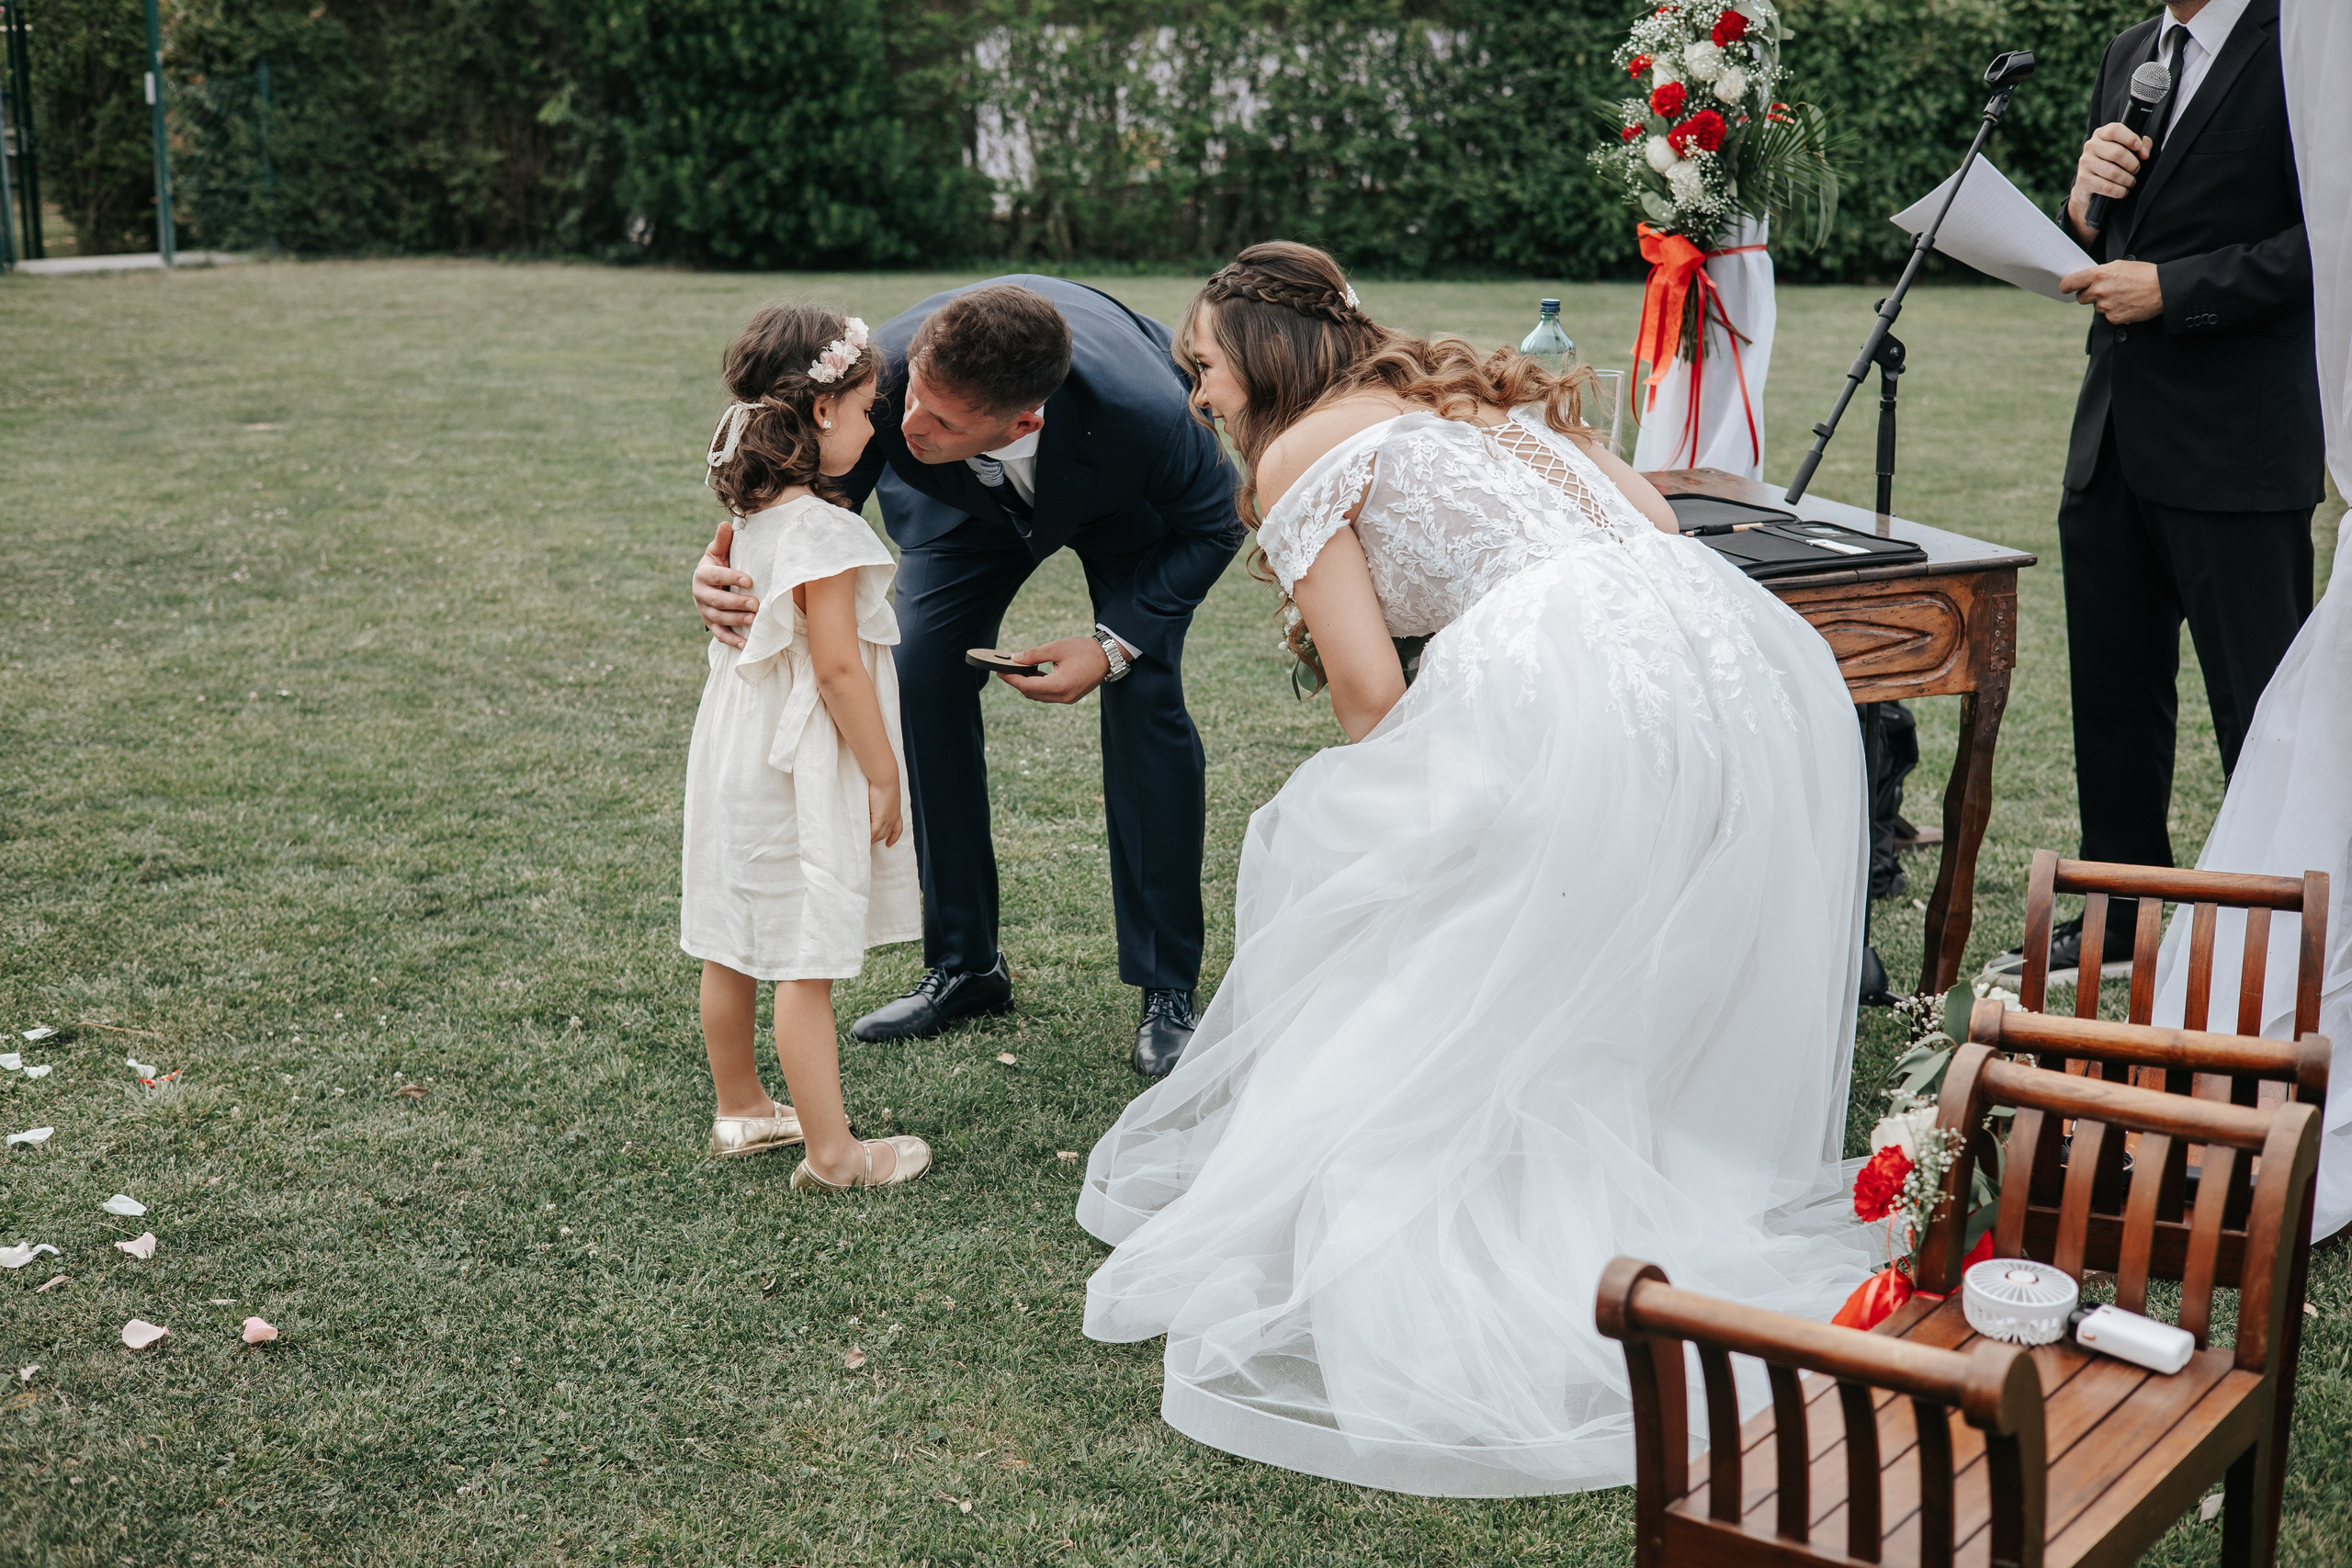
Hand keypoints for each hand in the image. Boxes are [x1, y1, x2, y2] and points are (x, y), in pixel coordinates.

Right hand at [692, 520, 758, 649]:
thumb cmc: (718, 565)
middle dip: (736, 603)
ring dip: (736, 620)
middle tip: (755, 604)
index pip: (716, 576)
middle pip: (716, 600)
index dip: (731, 578)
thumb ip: (722, 541)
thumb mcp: (718, 552)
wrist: (708, 584)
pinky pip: (720, 634)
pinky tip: (746, 644)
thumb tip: (726, 524)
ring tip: (753, 619)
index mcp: (703, 574)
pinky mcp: (710, 624)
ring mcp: (704, 611)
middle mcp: (700, 593)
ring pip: (718, 618)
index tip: (749, 580)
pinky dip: (732, 641)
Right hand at [868, 778, 903, 846]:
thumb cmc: (883, 780)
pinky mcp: (880, 818)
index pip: (897, 829)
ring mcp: (887, 819)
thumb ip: (878, 800)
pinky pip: (873, 833)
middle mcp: (893, 817)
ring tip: (862, 842)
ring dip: (871, 840)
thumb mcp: (883, 793)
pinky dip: (868, 837)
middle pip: (885, 834)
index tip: (889, 844)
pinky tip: (861, 840)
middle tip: (867, 843)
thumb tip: (871, 802)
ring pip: (879, 835)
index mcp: (896, 811)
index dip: (893, 837)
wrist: (886, 777)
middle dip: (877, 839)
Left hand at [998, 635, 1110, 703]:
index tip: (1000, 671)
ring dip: (1027, 685)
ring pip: (1039, 696)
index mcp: (1060, 685)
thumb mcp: (1056, 648)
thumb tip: (1015, 659)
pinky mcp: (1070, 697)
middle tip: (1006, 670)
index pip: (1028, 686)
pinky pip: (1048, 695)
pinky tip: (1034, 674)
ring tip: (1018, 670)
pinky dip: (1038, 686)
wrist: (1109, 656)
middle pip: (1032, 694)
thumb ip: (1034, 655)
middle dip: (1017, 682)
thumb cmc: (1084, 650)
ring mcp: (1068, 699)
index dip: (1012, 679)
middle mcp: (1064, 697)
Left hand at [2059, 259, 2163, 323]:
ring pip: (2096, 307)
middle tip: (2104, 290)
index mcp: (2099, 274)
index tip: (2066, 288)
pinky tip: (2127, 304)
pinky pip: (2108, 316)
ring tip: (2123, 295)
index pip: (2070, 283)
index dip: (2066, 286)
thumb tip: (2085, 280)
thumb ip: (2099, 273)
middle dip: (2089, 295)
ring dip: (2104, 303)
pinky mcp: (2113, 318)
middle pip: (2081, 298)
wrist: (2162, 288)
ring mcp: (2105, 306)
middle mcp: (2099, 291)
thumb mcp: (2119, 265)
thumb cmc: (2143, 273)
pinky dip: (2115, 311)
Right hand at [2067, 121, 2151, 234]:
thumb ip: (2139, 147)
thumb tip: (2146, 148)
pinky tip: (2122, 192)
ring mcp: (2084, 164)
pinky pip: (2106, 186)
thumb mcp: (2127, 156)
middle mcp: (2090, 147)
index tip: (2141, 150)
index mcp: (2102, 135)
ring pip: (2114, 171)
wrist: (2091, 195)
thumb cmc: (2114, 170)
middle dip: (2133, 165)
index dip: (2132, 139)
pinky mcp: (2083, 181)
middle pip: (2118, 153)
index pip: (2116, 129)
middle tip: (2136, 172)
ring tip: (2130, 183)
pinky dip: (2119, 191)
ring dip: (2128, 180)